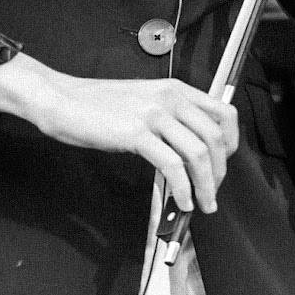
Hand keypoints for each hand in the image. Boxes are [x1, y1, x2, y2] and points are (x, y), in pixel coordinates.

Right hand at [0, 57, 238, 215]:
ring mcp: (154, 115)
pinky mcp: (137, 133)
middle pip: (215, 138)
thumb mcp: (143, 102)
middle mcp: (171, 99)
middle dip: (220, 171)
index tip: (224, 163)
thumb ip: (169, 118)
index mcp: (176, 90)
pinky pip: (172, 165)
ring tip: (203, 204)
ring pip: (198, 153)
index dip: (231, 142)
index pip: (223, 113)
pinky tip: (182, 201)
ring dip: (206, 185)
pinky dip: (183, 188)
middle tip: (213, 192)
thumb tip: (188, 149)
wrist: (63, 100)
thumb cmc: (97, 105)